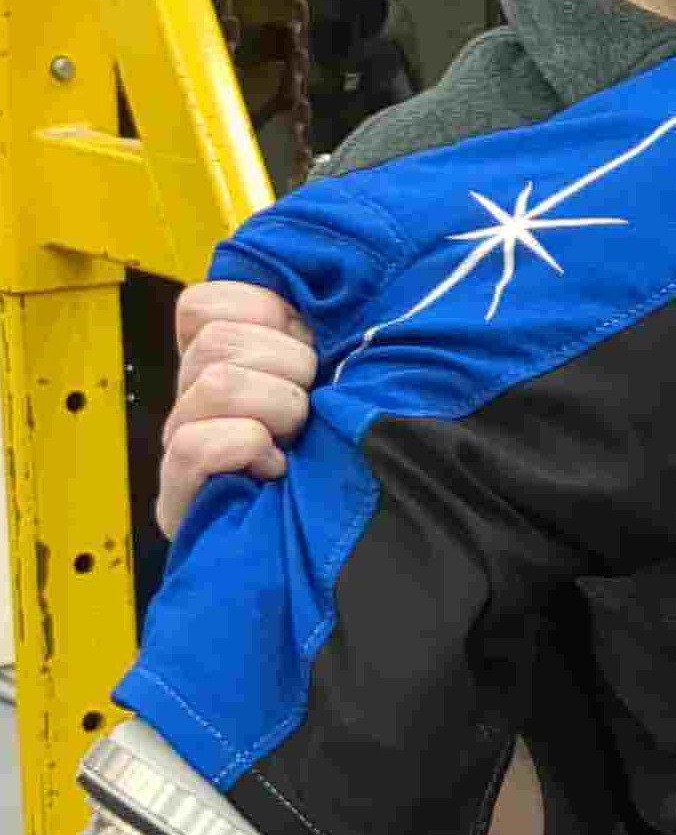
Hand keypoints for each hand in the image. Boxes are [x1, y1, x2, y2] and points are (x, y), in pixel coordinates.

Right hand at [157, 279, 316, 538]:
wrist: (331, 548)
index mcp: (214, 360)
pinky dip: (247, 448)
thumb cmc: (339, 451)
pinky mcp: (178, 497)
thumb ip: (310, 331)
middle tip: (310, 402)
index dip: (266, 314)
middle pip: (216, 340)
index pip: (202, 304)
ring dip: (277, 407)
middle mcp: (188, 399)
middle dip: (286, 366)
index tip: (308, 345)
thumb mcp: (330, 378)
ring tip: (297, 437)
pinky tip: (275, 468)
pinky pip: (196, 446)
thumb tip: (321, 286)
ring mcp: (179, 445)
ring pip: (214, 384)